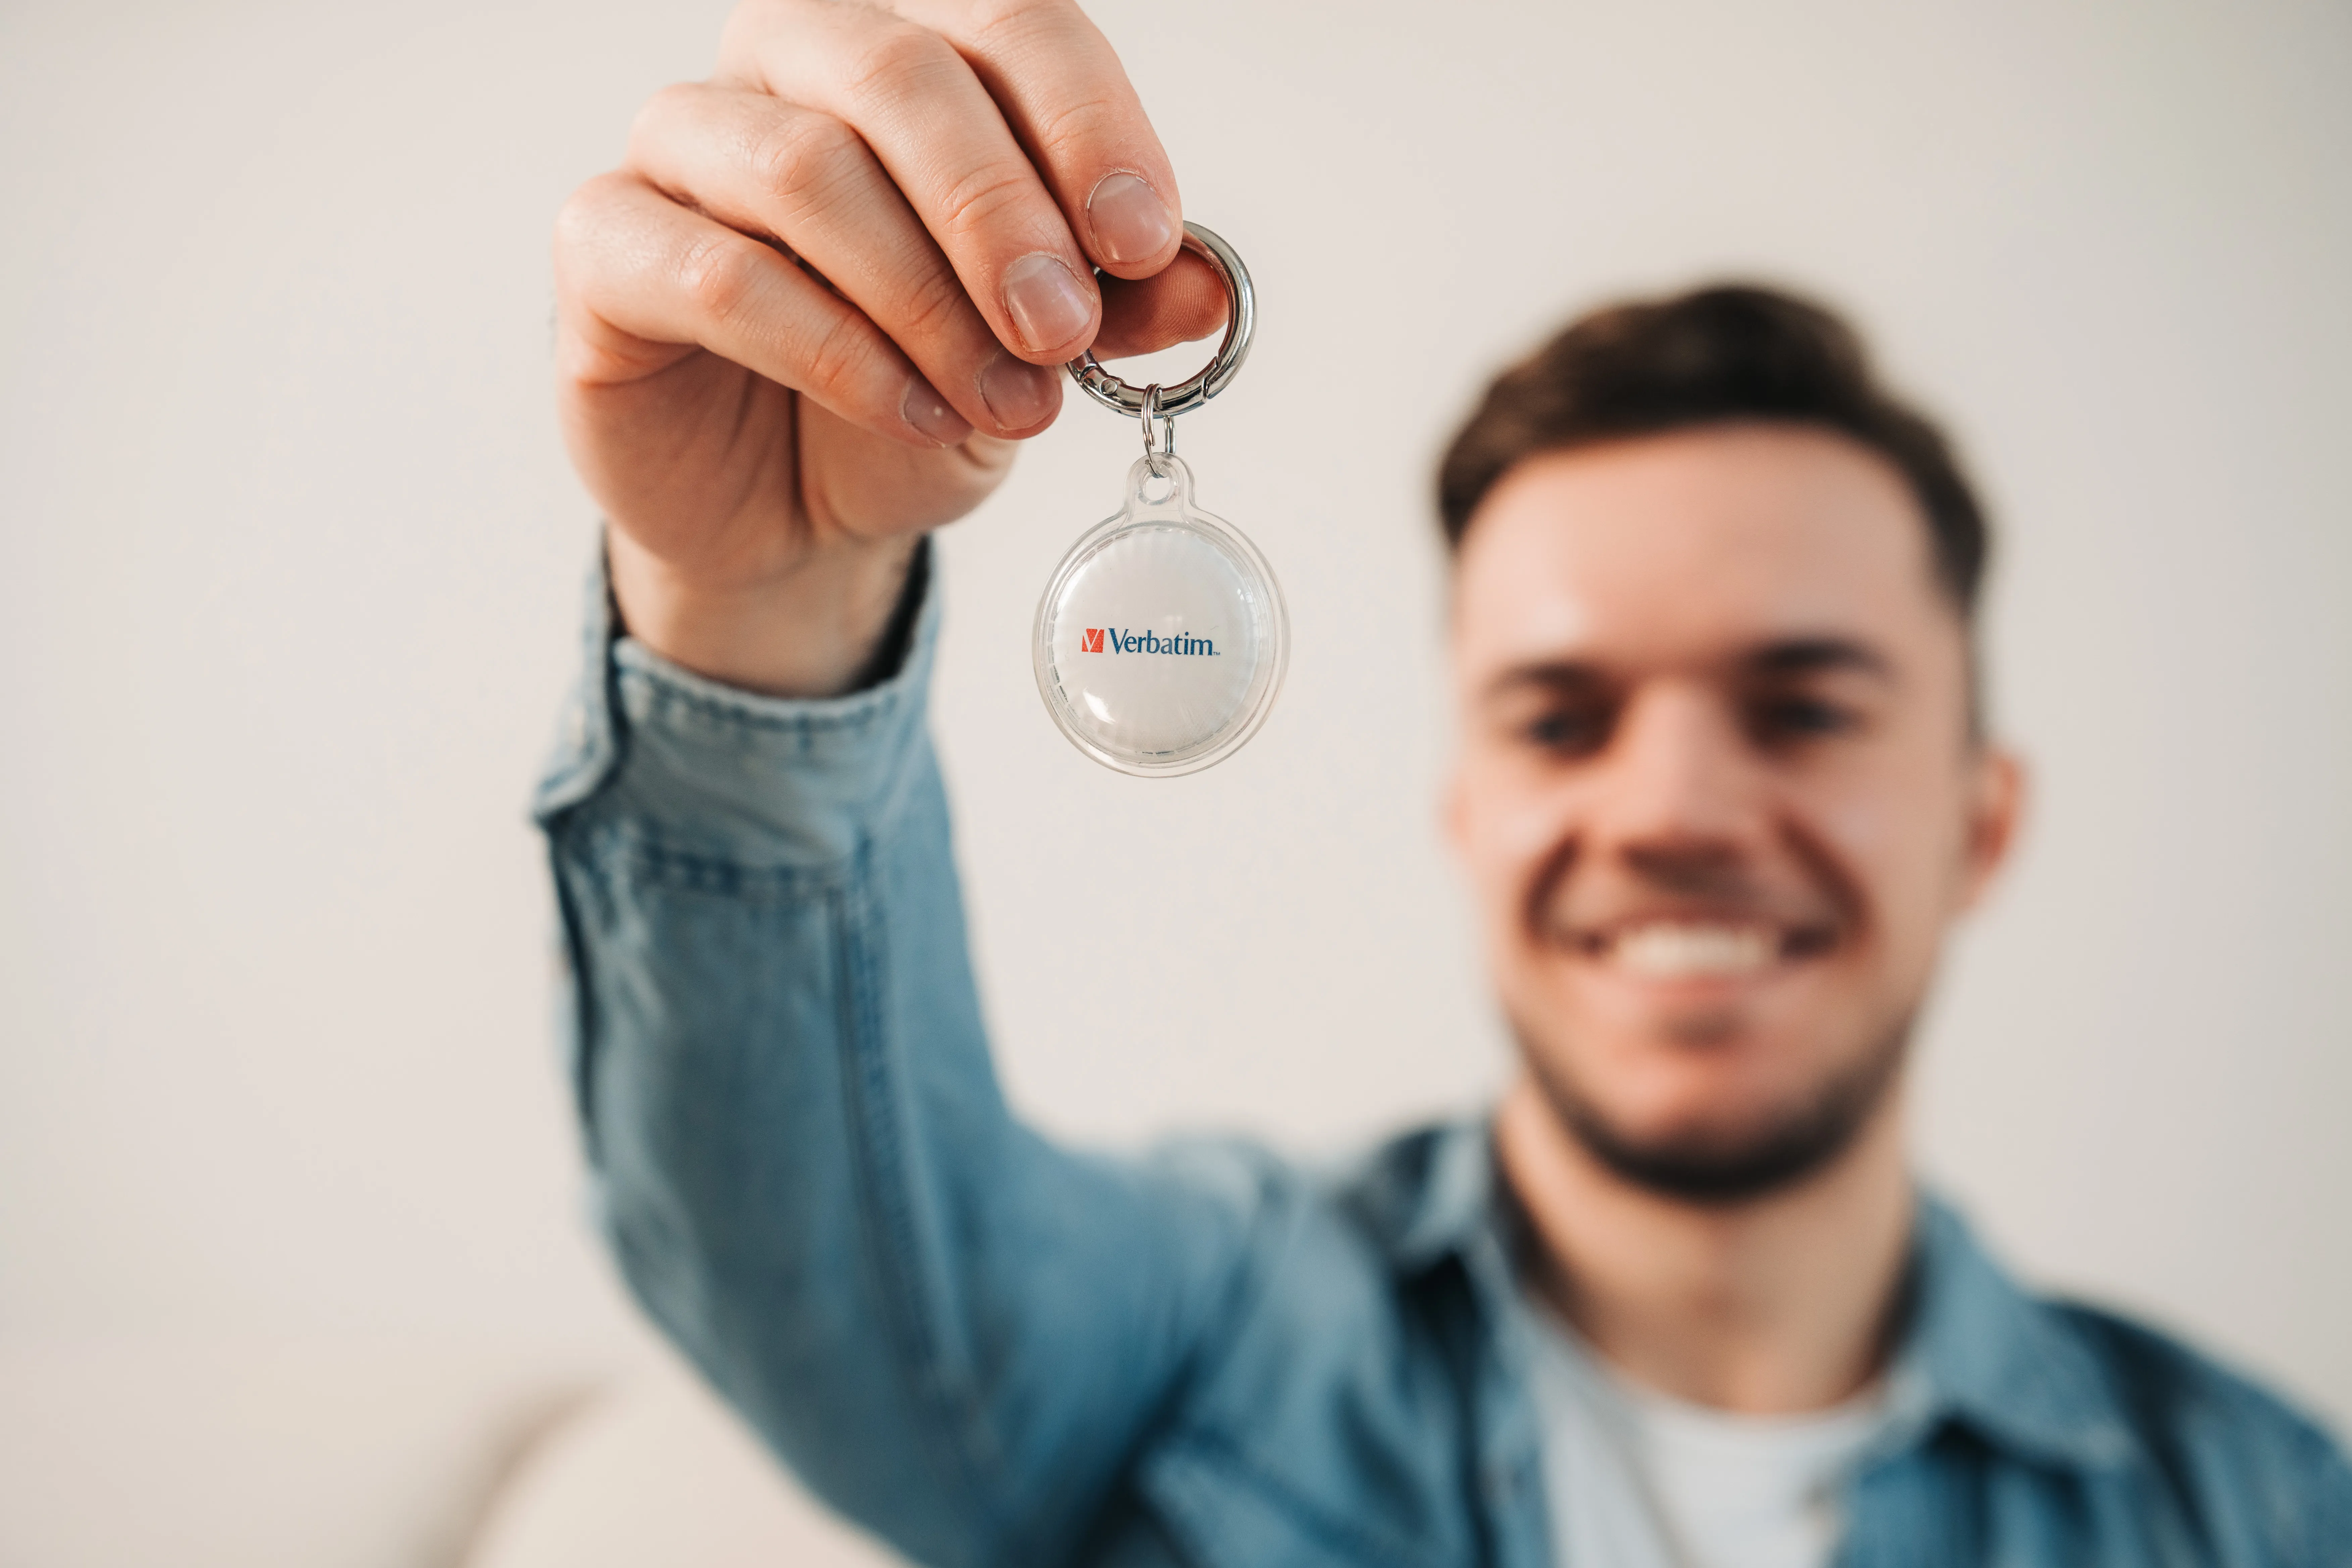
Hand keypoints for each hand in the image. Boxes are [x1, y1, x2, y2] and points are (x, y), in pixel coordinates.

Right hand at [553, 0, 1227, 694]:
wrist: (801, 510)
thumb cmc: (917, 393)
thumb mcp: (1039, 355)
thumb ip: (1119, 308)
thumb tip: (1208, 283)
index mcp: (903, 52)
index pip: (1005, 23)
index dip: (1086, 124)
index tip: (1145, 243)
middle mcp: (780, 67)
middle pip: (897, 72)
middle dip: (999, 209)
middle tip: (1062, 330)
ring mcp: (677, 149)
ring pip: (805, 169)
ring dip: (925, 299)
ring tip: (1002, 401)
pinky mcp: (606, 250)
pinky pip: (719, 275)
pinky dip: (835, 351)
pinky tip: (912, 414)